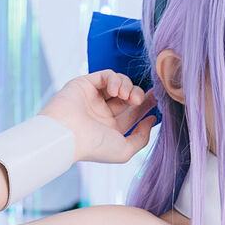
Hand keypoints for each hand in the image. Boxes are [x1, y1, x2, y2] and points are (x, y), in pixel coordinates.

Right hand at [39, 70, 160, 164]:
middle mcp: (103, 112)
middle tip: (142, 98)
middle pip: (128, 96)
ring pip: (119, 83)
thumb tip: (152, 120)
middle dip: (139, 94)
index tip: (157, 100)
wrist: (67, 135)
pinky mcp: (85, 84)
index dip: (146, 105)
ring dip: (128, 87)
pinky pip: (106, 75)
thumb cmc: (94, 147)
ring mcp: (94, 97)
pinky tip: (115, 91)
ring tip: (127, 96)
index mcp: (111, 128)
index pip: (133, 112)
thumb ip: (141, 137)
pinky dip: (114, 79)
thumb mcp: (125, 150)